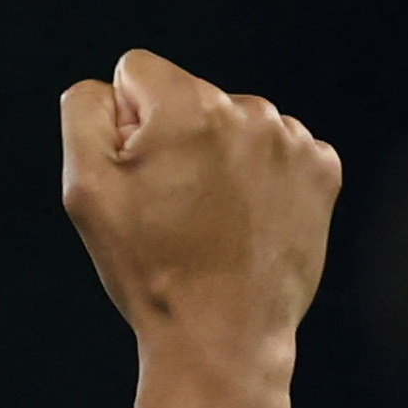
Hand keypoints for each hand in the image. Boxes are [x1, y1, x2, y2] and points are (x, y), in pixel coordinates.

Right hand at [59, 49, 342, 407]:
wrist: (223, 337)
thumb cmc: (150, 267)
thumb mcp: (86, 189)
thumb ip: (84, 111)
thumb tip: (112, 89)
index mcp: (188, 105)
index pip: (136, 71)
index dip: (124, 124)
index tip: (137, 176)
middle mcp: (248, 109)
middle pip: (190, 98)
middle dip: (176, 140)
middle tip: (172, 210)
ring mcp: (293, 140)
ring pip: (235, 125)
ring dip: (219, 159)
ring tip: (211, 222)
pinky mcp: (323, 170)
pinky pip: (277, 151)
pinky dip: (261, 180)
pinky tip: (247, 224)